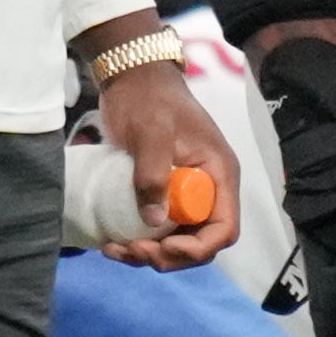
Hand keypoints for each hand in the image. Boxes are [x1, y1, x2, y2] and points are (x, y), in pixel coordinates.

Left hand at [95, 60, 242, 270]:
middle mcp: (208, 189)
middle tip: (131, 249)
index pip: (224, 228)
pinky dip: (137, 243)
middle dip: (168, 256)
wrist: (132, 80)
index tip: (165, 246)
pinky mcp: (163, 195)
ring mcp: (184, 194)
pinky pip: (158, 230)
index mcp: (218, 174)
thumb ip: (154, 172)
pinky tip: (112, 242)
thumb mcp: (151, 132)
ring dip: (149, 254)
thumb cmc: (148, 98)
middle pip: (199, 242)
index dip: (199, 247)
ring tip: (115, 249)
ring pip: (176, 241)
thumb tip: (154, 219)